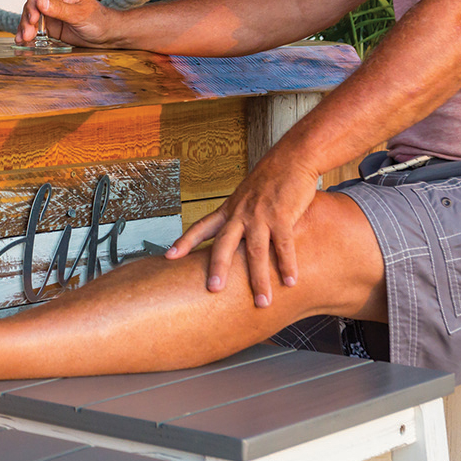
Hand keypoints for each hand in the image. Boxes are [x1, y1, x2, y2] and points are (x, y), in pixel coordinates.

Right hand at [15, 0, 114, 47]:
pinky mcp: (53, 30)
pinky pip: (37, 31)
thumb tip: (41, 1)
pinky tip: (24, 42)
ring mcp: (53, 17)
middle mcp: (55, 3)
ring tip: (23, 40)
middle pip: (32, 7)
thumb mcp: (80, 14)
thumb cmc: (100, 20)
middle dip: (26, 20)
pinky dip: (29, 36)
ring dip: (25, 28)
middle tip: (27, 34)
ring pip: (31, 19)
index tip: (32, 18)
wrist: (110, 36)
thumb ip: (60, 9)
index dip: (32, 4)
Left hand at [166, 143, 322, 306]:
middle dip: (218, 268)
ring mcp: (261, 215)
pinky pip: (284, 245)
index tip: (168, 257)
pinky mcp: (283, 216)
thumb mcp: (245, 195)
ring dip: (260, 280)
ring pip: (256, 252)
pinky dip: (287, 265)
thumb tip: (231, 236)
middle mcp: (241, 213)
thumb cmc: (270, 177)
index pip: (201, 227)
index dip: (184, 242)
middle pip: (224, 244)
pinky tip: (290, 281)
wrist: (292, 158)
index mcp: (229, 209)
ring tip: (262, 303)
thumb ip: (237, 215)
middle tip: (213, 289)